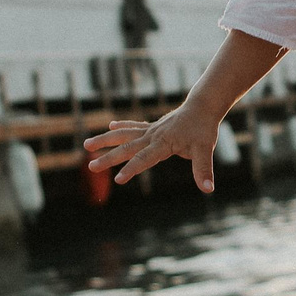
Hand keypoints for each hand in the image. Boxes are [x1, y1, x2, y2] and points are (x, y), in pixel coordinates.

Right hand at [84, 100, 223, 192]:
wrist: (203, 106)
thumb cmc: (203, 129)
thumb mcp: (205, 150)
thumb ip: (204, 170)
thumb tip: (208, 189)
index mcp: (163, 143)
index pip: (144, 158)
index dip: (132, 169)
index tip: (118, 179)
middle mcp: (152, 136)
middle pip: (126, 147)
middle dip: (108, 158)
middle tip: (90, 167)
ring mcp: (151, 130)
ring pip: (123, 134)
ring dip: (105, 140)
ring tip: (87, 145)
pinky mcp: (153, 126)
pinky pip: (133, 126)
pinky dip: (122, 127)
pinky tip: (111, 126)